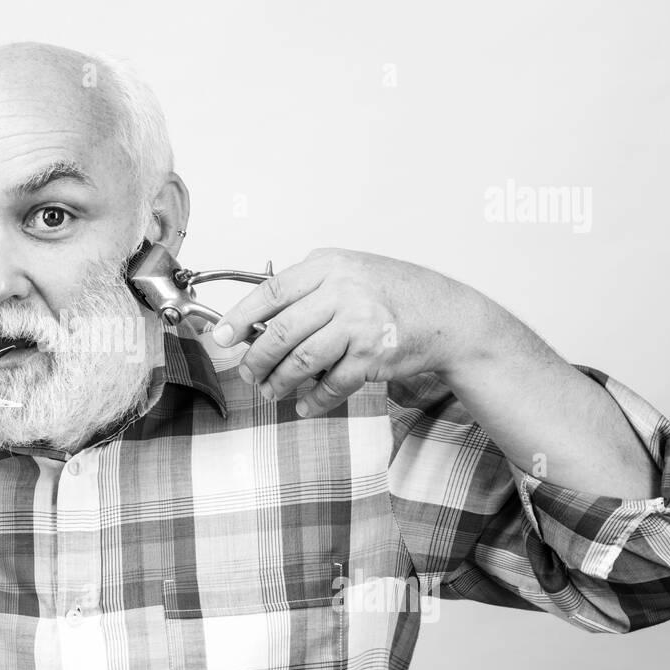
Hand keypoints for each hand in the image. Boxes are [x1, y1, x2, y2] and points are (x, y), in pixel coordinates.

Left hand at [212, 248, 482, 415]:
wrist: (448, 316)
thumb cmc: (394, 294)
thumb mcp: (350, 273)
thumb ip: (309, 290)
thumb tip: (257, 322)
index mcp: (329, 265)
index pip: (271, 291)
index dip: (240, 316)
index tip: (221, 336)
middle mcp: (343, 290)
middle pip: (280, 330)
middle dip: (255, 358)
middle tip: (247, 372)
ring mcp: (359, 323)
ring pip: (301, 360)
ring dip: (279, 381)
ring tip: (270, 390)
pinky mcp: (372, 355)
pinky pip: (331, 384)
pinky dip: (314, 399)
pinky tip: (304, 404)